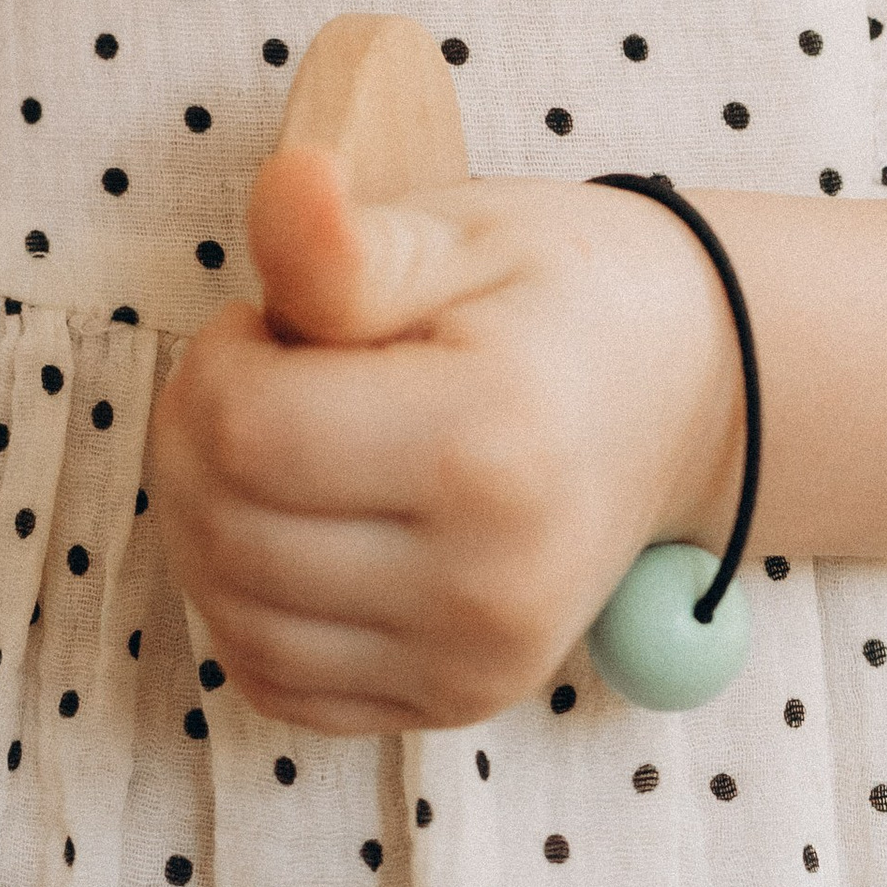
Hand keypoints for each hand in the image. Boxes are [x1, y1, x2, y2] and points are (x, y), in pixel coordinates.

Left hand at [149, 146, 744, 731]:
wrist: (689, 391)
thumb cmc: (567, 292)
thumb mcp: (464, 232)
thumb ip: (349, 241)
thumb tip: (287, 183)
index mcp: (488, 443)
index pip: (248, 432)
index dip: (217, 359)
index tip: (267, 318)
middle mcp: (486, 582)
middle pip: (228, 533)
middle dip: (198, 434)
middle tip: (261, 368)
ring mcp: (477, 662)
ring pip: (237, 620)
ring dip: (208, 520)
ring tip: (276, 440)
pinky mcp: (458, 702)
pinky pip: (282, 684)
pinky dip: (249, 607)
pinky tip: (289, 523)